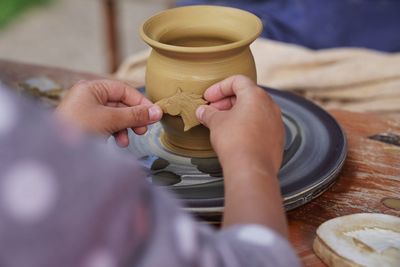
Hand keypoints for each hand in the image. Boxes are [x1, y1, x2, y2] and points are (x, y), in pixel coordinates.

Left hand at [56, 80, 161, 146]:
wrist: (56, 153)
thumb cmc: (78, 129)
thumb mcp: (111, 120)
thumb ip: (135, 115)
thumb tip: (157, 112)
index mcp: (91, 88)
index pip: (123, 90)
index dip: (140, 102)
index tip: (154, 114)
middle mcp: (88, 97)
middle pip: (120, 104)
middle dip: (133, 117)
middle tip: (144, 129)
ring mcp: (86, 112)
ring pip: (115, 116)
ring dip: (125, 127)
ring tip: (131, 138)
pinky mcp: (86, 126)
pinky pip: (107, 125)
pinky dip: (116, 133)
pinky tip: (119, 142)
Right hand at [196, 75, 286, 234]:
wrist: (251, 169)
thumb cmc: (234, 141)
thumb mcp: (216, 122)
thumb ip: (208, 113)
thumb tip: (203, 111)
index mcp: (256, 95)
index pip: (237, 81)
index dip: (219, 87)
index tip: (208, 98)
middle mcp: (270, 105)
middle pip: (247, 95)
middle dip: (227, 101)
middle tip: (212, 111)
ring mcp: (276, 122)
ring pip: (255, 110)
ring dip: (237, 113)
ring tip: (222, 124)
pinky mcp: (277, 138)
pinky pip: (261, 125)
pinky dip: (248, 126)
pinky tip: (235, 136)